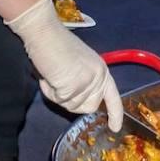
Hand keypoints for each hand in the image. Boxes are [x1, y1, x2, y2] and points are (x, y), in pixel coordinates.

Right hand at [5, 0, 122, 129]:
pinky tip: (47, 76)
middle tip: (59, 84)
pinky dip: (49, 91)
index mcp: (101, 69)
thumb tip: (80, 99)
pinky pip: (58, 101)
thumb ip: (84, 81)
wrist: (44, 32)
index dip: (115, 113)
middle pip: (88, 107)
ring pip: (71, 106)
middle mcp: (98, 77)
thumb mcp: (77, 64)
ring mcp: (87, 83)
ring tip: (53, 74)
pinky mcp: (72, 87)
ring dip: (57, 94)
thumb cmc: (56, 45)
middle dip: (71, 102)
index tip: (115, 128)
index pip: (113, 95)